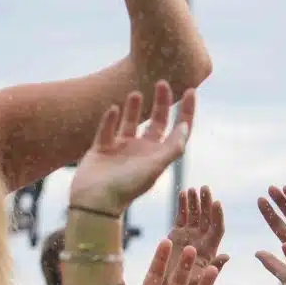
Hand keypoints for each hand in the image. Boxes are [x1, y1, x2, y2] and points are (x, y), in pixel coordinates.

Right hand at [67, 82, 195, 216]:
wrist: (94, 202)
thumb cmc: (126, 187)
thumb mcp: (154, 168)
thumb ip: (172, 148)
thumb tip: (185, 126)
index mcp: (157, 156)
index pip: (177, 130)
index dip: (186, 111)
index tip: (191, 91)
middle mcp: (141, 151)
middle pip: (156, 122)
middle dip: (161, 102)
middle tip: (161, 82)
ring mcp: (120, 150)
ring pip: (130, 122)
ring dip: (134, 108)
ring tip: (136, 93)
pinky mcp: (100, 150)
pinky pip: (106, 129)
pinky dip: (110, 119)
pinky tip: (113, 108)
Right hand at [167, 186, 226, 268]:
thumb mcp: (200, 280)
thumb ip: (213, 267)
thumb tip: (227, 256)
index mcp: (210, 249)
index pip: (217, 228)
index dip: (217, 216)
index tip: (216, 203)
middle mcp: (202, 239)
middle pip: (207, 218)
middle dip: (206, 203)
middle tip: (205, 188)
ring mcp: (190, 235)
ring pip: (195, 214)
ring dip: (195, 201)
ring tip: (192, 189)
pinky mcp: (177, 234)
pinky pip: (182, 216)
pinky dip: (182, 205)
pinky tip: (182, 193)